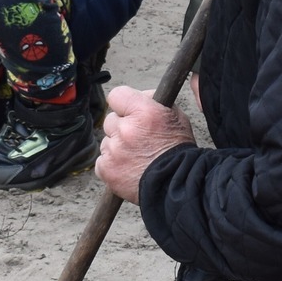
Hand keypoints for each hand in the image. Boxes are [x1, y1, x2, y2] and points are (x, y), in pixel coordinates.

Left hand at [94, 85, 196, 202]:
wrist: (177, 186)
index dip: (123, 103)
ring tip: (136, 157)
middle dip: (122, 128)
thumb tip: (140, 96)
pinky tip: (129, 168)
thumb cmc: (179, 151)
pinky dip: (112, 164)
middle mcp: (126, 129)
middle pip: (111, 120)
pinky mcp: (106, 169)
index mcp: (144, 112)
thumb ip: (155, 102)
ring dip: (117, 147)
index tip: (129, 111)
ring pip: (107, 141)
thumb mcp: (176, 117)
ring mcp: (114, 150)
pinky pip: (102, 161)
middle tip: (138, 139)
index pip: (117, 95)